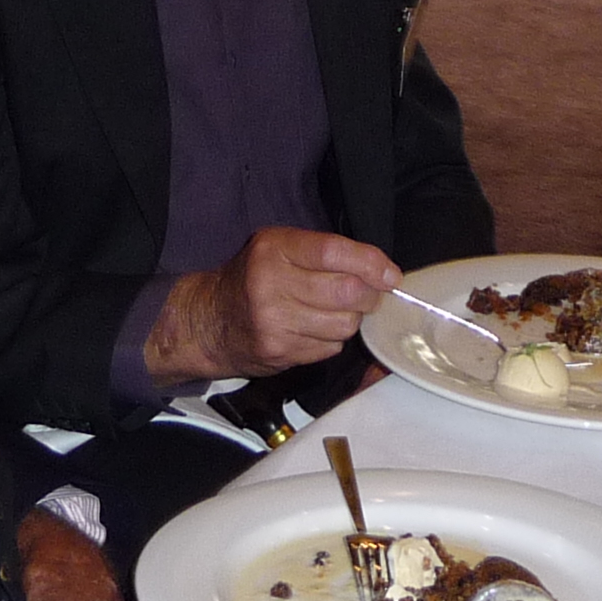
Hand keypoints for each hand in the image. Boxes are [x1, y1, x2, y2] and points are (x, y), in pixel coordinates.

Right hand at [142, 227, 402, 385]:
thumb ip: (324, 253)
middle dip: (368, 296)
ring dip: (351, 320)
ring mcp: (274, 322)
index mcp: (274, 248)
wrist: (209, 321)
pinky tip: (316, 330)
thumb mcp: (278, 248)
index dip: (370, 263)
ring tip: (336, 312)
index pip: (334, 251)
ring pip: (344, 324)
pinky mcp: (279, 352)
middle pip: (347, 292)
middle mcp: (271, 283)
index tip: (391, 275)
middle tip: (368, 295)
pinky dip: (332, 340)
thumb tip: (381, 271)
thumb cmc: (253, 278)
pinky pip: (330, 348)